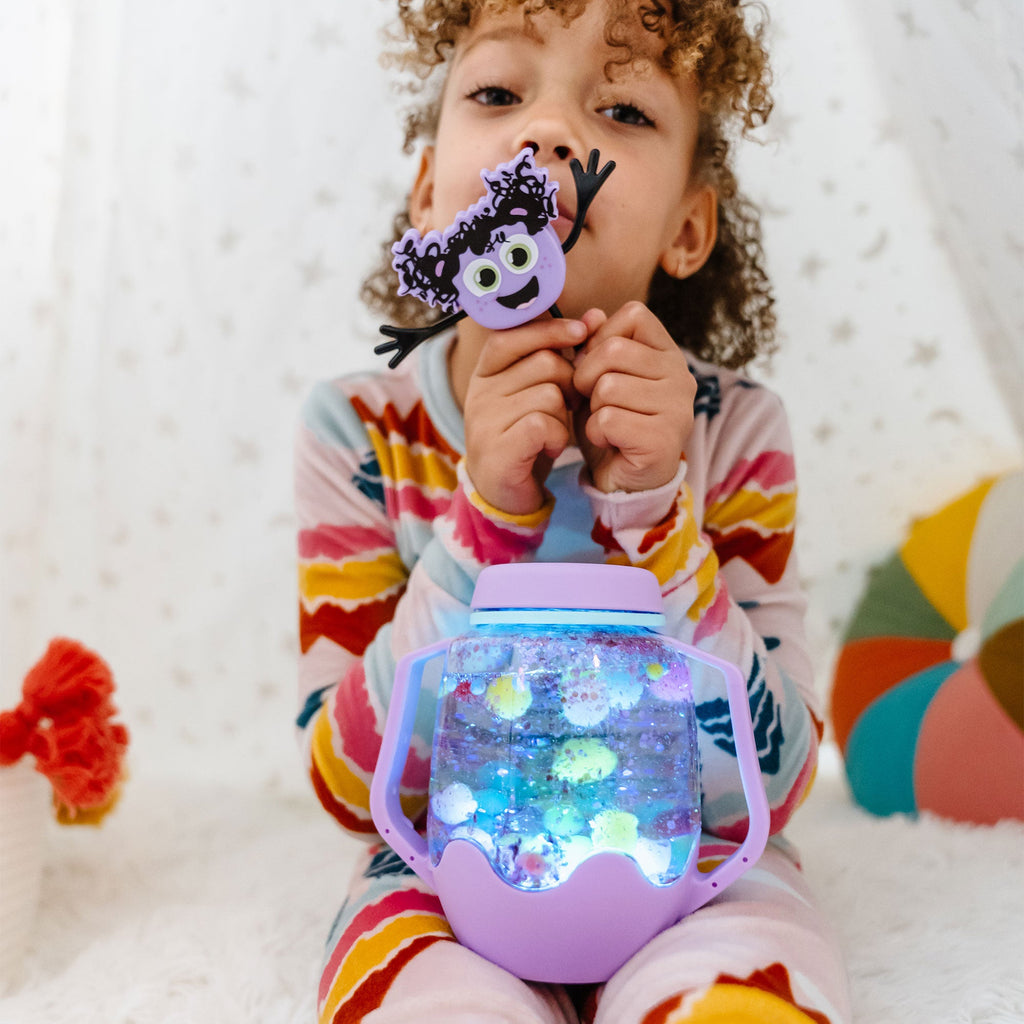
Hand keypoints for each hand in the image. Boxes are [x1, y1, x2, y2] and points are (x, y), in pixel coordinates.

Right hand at [463, 318, 585, 514]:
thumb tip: (597, 316)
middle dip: (569, 383)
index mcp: (486, 372)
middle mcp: (480, 392)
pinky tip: (550, 446)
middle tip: (567, 405)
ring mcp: (485, 420)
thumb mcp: (541, 390)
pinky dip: (557, 436)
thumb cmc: (528, 435)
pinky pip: (543, 424)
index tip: (582, 332)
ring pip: (549, 394)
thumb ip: (561, 355)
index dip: (551, 329)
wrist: (505, 492)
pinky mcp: (497, 448)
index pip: (514, 334)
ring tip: (554, 431)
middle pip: (544, 363)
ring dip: (564, 415)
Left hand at [572, 303, 694, 493]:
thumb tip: (591, 314)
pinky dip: (596, 432)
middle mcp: (681, 376)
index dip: (600, 337)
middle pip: (613, 349)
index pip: (634, 314)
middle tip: (593, 402)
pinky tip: (610, 442)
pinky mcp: (664, 439)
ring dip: (592, 409)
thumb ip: (594, 344)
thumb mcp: (595, 377)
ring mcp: (678, 408)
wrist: (622, 479)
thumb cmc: (610, 423)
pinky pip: (608, 419)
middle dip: (586, 377)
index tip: (595, 368)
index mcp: (668, 353)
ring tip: (606, 423)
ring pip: (608, 386)